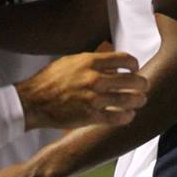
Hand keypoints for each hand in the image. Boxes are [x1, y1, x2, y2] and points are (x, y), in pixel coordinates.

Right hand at [15, 51, 147, 130]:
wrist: (33, 100)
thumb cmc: (50, 79)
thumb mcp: (71, 61)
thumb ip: (92, 61)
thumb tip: (112, 64)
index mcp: (90, 61)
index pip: (124, 59)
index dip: (134, 64)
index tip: (136, 68)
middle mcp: (94, 78)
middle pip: (131, 80)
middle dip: (141, 84)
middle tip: (144, 86)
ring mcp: (93, 98)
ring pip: (127, 100)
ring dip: (138, 100)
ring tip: (140, 100)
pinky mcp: (89, 116)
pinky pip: (116, 117)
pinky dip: (126, 116)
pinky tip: (128, 115)